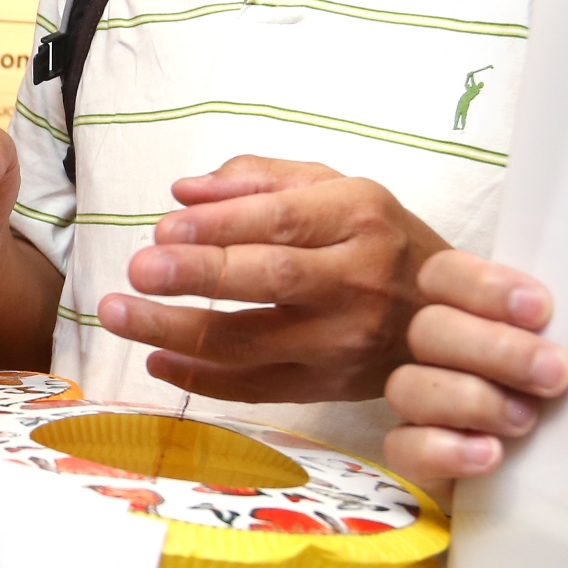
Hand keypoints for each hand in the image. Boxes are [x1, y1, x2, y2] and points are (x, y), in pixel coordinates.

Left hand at [98, 156, 448, 403]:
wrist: (450, 317)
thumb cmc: (378, 239)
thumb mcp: (334, 187)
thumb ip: (257, 180)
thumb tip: (183, 193)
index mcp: (359, 217)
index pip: (283, 221)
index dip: (221, 226)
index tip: (163, 229)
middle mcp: (358, 281)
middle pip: (270, 279)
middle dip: (197, 277)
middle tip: (138, 271)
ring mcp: (345, 342)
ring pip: (252, 343)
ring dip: (176, 332)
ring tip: (118, 315)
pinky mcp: (330, 387)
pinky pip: (256, 388)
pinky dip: (201, 379)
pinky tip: (157, 359)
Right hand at [383, 250, 567, 485]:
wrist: (567, 482)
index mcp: (467, 314)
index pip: (443, 275)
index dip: (483, 286)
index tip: (541, 310)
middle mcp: (436, 354)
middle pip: (427, 329)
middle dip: (494, 349)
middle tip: (553, 373)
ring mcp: (420, 407)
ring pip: (406, 387)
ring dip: (470, 400)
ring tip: (527, 421)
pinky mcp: (415, 459)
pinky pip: (402, 449)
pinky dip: (444, 450)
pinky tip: (491, 455)